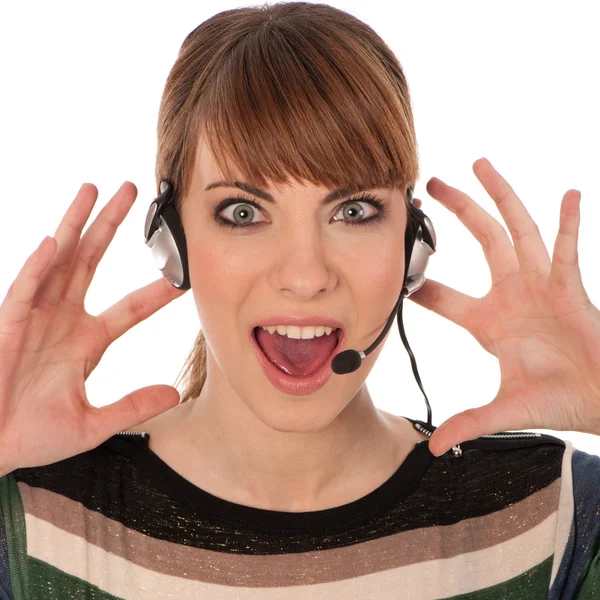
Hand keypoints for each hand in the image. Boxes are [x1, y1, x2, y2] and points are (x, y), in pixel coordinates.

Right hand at [0, 182, 185, 474]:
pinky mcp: (9, 325)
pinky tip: (56, 243)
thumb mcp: (93, 423)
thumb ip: (133, 406)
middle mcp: (65, 320)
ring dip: (75, 225)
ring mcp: (37, 317)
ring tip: (93, 191)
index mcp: (88, 341)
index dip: (156, 291)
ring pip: (59, 261)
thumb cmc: (33, 435)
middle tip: (131, 191)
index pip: (131, 308)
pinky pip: (25, 291)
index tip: (183, 275)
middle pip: (92, 261)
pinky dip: (38, 267)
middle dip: (110, 226)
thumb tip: (173, 395)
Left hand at [408, 158, 599, 456]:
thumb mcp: (506, 409)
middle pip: (479, 242)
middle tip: (432, 183)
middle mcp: (510, 294)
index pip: (441, 295)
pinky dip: (568, 224)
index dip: (419, 281)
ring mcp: (541, 286)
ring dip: (501, 197)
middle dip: (458, 211)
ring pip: (517, 231)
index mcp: (486, 321)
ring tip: (482, 163)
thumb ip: (469, 423)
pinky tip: (568, 193)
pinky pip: (569, 250)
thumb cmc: (557, 399)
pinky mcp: (572, 288)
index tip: (396, 260)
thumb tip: (432, 449)